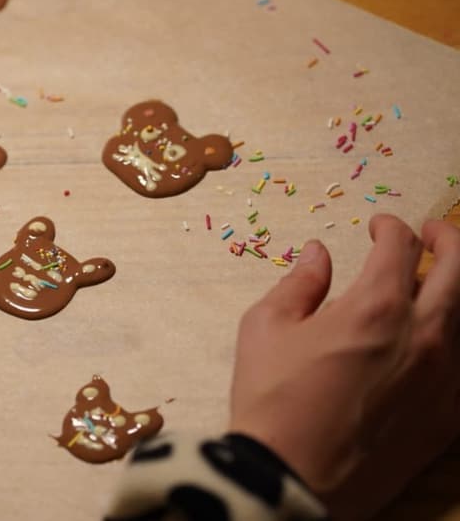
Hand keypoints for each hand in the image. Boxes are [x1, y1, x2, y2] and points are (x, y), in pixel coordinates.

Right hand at [229, 214, 459, 518]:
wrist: (292, 476)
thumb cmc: (271, 399)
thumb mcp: (265, 328)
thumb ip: (298, 284)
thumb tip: (317, 255)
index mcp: (375, 307)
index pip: (401, 246)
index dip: (391, 227)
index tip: (378, 227)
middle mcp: (424, 335)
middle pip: (459, 268)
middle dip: (447, 240)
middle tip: (431, 235)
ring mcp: (444, 378)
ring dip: (454, 289)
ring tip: (435, 284)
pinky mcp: (448, 416)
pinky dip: (455, 337)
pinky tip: (437, 339)